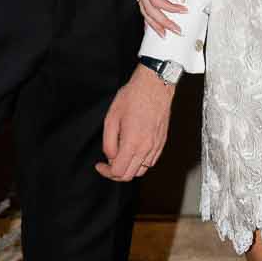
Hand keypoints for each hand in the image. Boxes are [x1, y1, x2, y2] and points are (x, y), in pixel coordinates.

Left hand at [96, 65, 173, 181]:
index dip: (106, 172)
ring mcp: (156, 146)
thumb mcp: (111, 118)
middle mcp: (146, 148)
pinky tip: (133, 152)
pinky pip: (150, 161)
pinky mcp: (162, 142)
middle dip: (115, 173)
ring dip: (129, 168)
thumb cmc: (132, 97)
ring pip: (141, 170)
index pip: (118, 171)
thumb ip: (108, 142)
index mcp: (132, 143)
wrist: (154, 85)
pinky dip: (140, 163)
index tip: (100, 165)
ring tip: (120, 157)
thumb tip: (110, 156)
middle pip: (129, 175)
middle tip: (107, 164)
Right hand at [134, 0, 186, 39]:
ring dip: (154, 22)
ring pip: (144, 8)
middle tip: (175, 31)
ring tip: (163, 33)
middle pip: (148, 9)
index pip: (157, 1)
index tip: (184, 10)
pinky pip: (144, 2)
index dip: (171, 9)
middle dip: (162, 23)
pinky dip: (149, 14)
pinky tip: (153, 21)